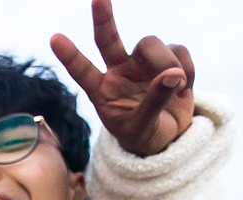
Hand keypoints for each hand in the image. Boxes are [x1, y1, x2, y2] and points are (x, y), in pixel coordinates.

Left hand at [50, 0, 193, 157]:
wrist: (168, 137)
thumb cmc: (144, 136)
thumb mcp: (143, 128)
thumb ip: (153, 103)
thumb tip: (172, 75)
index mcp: (102, 91)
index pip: (82, 71)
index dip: (70, 56)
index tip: (54, 39)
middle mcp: (118, 71)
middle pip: (108, 39)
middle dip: (102, 18)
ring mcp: (141, 63)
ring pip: (152, 44)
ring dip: (167, 63)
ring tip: (178, 88)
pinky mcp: (167, 59)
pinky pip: (179, 51)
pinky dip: (188, 69)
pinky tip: (185, 90)